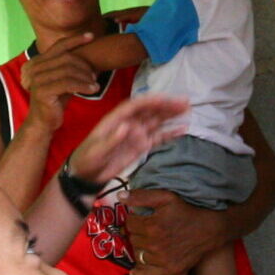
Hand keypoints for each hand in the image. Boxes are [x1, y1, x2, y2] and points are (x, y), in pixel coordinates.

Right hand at [19, 33, 98, 130]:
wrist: (44, 121)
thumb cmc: (56, 100)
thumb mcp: (63, 79)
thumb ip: (69, 66)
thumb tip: (88, 52)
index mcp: (39, 62)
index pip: (59, 45)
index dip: (75, 39)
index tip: (91, 36)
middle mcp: (35, 68)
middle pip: (66, 58)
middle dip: (84, 65)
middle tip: (95, 75)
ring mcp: (37, 79)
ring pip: (69, 70)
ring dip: (86, 77)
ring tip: (95, 84)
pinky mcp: (43, 91)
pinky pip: (68, 83)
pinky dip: (83, 85)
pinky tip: (92, 90)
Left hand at [68, 94, 188, 184]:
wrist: (87, 175)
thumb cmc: (88, 160)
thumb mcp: (97, 151)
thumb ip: (112, 140)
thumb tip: (127, 127)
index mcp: (116, 119)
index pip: (136, 106)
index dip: (151, 101)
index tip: (166, 99)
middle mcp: (129, 123)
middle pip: (150, 111)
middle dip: (166, 105)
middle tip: (184, 102)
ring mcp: (136, 134)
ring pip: (156, 121)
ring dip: (171, 115)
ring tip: (187, 110)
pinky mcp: (141, 146)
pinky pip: (158, 137)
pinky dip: (170, 133)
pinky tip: (182, 129)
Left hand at [121, 189, 238, 274]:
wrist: (209, 229)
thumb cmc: (187, 211)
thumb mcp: (166, 198)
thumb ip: (142, 196)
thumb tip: (120, 197)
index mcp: (152, 226)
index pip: (129, 223)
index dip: (134, 219)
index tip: (141, 218)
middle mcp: (155, 245)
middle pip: (132, 239)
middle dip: (137, 233)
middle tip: (147, 229)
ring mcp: (162, 260)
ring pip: (138, 254)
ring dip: (140, 248)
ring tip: (149, 242)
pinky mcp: (169, 270)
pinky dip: (139, 274)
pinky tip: (134, 272)